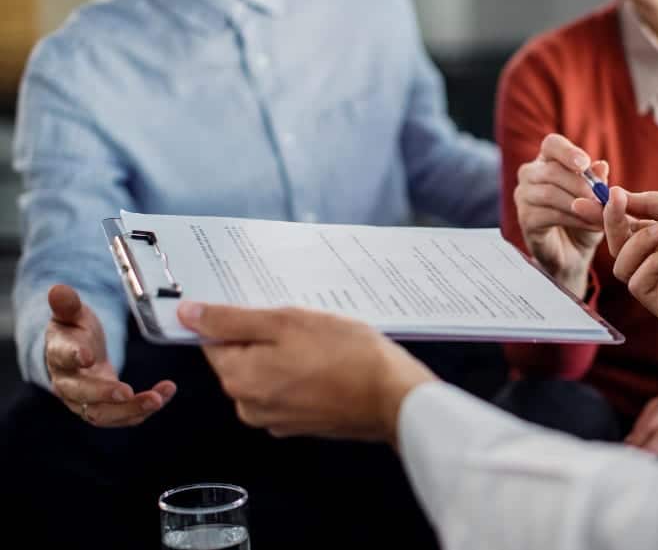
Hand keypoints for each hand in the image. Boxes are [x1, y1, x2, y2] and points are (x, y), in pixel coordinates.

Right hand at [45, 285, 174, 426]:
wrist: (77, 354)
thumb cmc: (75, 331)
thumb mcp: (72, 314)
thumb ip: (68, 304)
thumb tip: (58, 290)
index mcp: (58, 355)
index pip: (62, 357)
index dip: (73, 356)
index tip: (88, 355)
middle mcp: (68, 384)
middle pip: (82, 394)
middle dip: (105, 394)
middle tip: (128, 392)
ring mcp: (86, 401)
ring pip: (103, 414)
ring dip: (131, 409)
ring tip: (157, 399)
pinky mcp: (106, 409)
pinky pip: (124, 416)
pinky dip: (144, 409)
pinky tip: (165, 394)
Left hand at [178, 302, 437, 443]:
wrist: (392, 396)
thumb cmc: (347, 356)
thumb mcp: (286, 322)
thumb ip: (231, 320)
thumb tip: (188, 315)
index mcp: (238, 379)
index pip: (215, 340)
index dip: (239, 319)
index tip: (266, 310)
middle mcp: (249, 406)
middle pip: (241, 358)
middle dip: (266, 337)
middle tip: (301, 324)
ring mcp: (276, 419)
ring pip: (267, 373)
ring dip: (286, 354)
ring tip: (320, 342)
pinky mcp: (300, 423)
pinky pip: (288, 389)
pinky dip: (302, 373)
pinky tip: (328, 362)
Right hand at [514, 134, 609, 295]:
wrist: (574, 253)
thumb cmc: (584, 219)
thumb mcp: (596, 199)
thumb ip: (597, 182)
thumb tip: (601, 166)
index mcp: (548, 161)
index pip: (552, 144)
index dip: (567, 152)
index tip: (584, 164)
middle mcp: (530, 174)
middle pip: (551, 170)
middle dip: (581, 185)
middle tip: (603, 199)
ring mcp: (524, 197)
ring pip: (549, 193)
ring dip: (580, 204)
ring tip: (602, 216)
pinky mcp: (525, 219)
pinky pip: (549, 215)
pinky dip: (574, 220)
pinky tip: (591, 225)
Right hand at [591, 188, 657, 329]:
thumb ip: (648, 205)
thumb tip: (616, 196)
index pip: (627, 229)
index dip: (605, 216)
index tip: (584, 200)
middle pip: (618, 248)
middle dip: (613, 224)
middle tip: (615, 203)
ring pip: (623, 266)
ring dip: (640, 243)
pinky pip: (638, 283)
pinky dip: (653, 263)